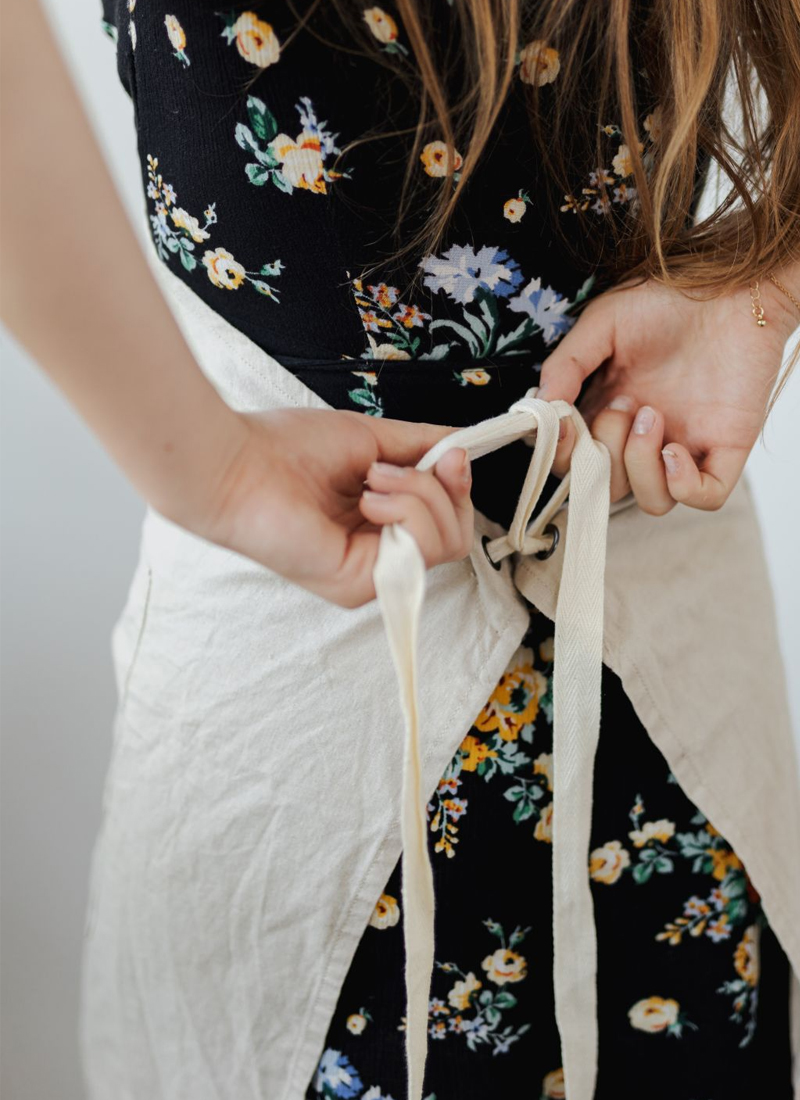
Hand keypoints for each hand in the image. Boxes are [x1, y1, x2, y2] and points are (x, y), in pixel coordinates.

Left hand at [191, 406, 472, 607]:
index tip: (452, 453)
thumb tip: (462, 445)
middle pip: (455, 536)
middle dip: (442, 490)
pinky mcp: (360, 587)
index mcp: (378, 523)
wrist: (237, 463)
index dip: (458, 487)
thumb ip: (420, 446)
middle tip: (397, 466)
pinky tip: (365, 498)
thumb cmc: (286, 449)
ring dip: (419, 496)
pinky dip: (404, 512)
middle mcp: (377, 553)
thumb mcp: (371, 441)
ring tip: (371, 480)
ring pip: (444, 543)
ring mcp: (371, 575)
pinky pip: (419, 554)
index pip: (446, 521)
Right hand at [539, 275, 797, 513]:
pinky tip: (675, 448)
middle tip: (623, 404)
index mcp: (607, 413)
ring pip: (651, 502)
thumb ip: (566, 364)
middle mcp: (642, 438)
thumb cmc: (667, 300)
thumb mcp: (602, 324)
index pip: (574, 464)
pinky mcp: (724, 448)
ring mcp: (683, 447)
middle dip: (604, 454)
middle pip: (607, 488)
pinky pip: (703, 497)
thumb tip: (542, 406)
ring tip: (651, 416)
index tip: (565, 423)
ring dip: (640, 466)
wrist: (731, 286)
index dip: (563, 456)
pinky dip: (682, 484)